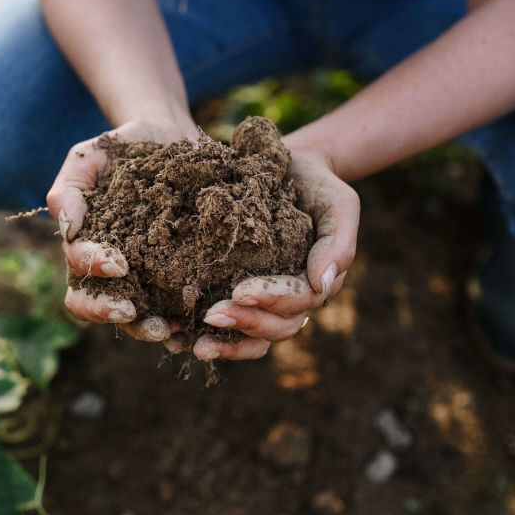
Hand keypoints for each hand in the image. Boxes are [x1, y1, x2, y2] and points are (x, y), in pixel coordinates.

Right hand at [47, 117, 199, 342]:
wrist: (170, 137)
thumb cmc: (122, 148)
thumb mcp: (88, 158)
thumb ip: (68, 191)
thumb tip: (68, 231)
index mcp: (85, 246)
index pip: (78, 270)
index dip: (93, 271)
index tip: (118, 264)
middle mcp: (111, 270)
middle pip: (95, 306)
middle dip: (110, 312)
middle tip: (132, 312)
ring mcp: (144, 276)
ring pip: (134, 317)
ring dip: (146, 327)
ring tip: (169, 328)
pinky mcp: (177, 276)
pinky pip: (175, 308)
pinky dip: (184, 323)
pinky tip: (196, 325)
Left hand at [182, 145, 358, 360]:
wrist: (289, 169)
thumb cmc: (316, 186)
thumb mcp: (338, 204)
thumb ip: (338, 242)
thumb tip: (322, 284)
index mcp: (316, 282)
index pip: (298, 302)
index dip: (270, 300)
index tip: (240, 291)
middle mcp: (291, 300)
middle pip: (275, 327)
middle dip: (244, 324)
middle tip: (211, 315)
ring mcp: (265, 303)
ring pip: (253, 338)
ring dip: (226, 344)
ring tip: (195, 345)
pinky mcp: (236, 295)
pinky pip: (227, 328)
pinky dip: (206, 337)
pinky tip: (176, 340)